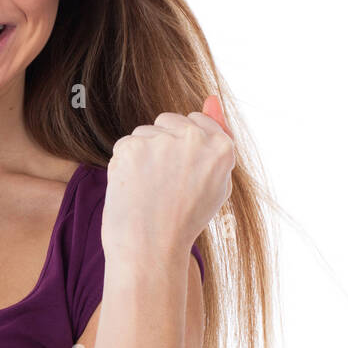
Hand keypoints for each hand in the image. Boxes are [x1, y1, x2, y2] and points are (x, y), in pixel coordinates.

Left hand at [102, 94, 234, 272]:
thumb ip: (216, 138)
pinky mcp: (131, 146)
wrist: (150, 249)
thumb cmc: (184, 220)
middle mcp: (194, 138)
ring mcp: (161, 140)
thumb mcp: (214, 182)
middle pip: (169, 121)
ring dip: (143, 154)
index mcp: (223, 148)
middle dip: (163, 144)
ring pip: (145, 132)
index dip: (186, 146)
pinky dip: (125, 165)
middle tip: (164, 184)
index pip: (200, 121)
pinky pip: (126, 144)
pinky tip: (132, 189)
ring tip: (149, 190)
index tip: (181, 169)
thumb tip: (211, 97)